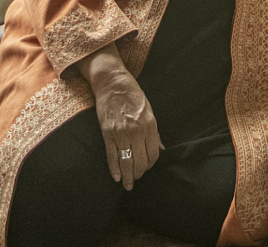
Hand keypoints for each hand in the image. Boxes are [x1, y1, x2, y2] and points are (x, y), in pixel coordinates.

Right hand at [77, 45, 162, 190]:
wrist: (113, 83)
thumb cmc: (133, 95)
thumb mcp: (150, 111)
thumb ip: (154, 133)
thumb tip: (160, 150)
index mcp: (149, 126)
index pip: (153, 154)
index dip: (151, 164)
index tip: (148, 167)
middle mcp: (136, 131)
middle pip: (140, 162)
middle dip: (139, 173)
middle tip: (137, 178)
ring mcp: (120, 133)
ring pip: (126, 162)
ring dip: (128, 176)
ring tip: (128, 184)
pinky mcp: (107, 133)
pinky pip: (111, 156)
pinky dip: (114, 169)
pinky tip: (116, 178)